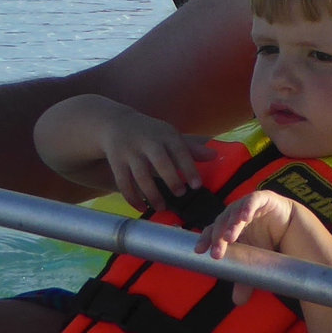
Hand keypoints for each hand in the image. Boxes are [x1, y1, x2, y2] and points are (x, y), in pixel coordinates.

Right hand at [98, 107, 214, 212]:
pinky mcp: (116, 163)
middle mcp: (147, 142)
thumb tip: (215, 156)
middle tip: (180, 193)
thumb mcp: (170, 136)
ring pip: (140, 176)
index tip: (197, 185)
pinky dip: (132, 198)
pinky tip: (142, 208)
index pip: (180, 150)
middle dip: (171, 179)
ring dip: (151, 194)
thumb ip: (191, 149)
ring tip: (162, 207)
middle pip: (159, 162)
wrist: (116, 124)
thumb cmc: (151, 133)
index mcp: (165, 135)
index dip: (189, 168)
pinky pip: (124, 183)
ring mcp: (130, 152)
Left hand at [197, 191, 331, 298]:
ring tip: (229, 238)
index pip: (212, 232)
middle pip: (221, 223)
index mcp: (229, 228)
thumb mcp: (256, 262)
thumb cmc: (268, 243)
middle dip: (218, 237)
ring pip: (235, 211)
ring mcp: (248, 205)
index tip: (200, 252)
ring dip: (231, 224)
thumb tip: (238, 302)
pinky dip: (248, 207)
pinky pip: (253, 201)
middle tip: (217, 253)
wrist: (292, 228)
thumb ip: (247, 278)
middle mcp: (235, 215)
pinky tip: (245, 217)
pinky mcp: (263, 198)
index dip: (205, 240)